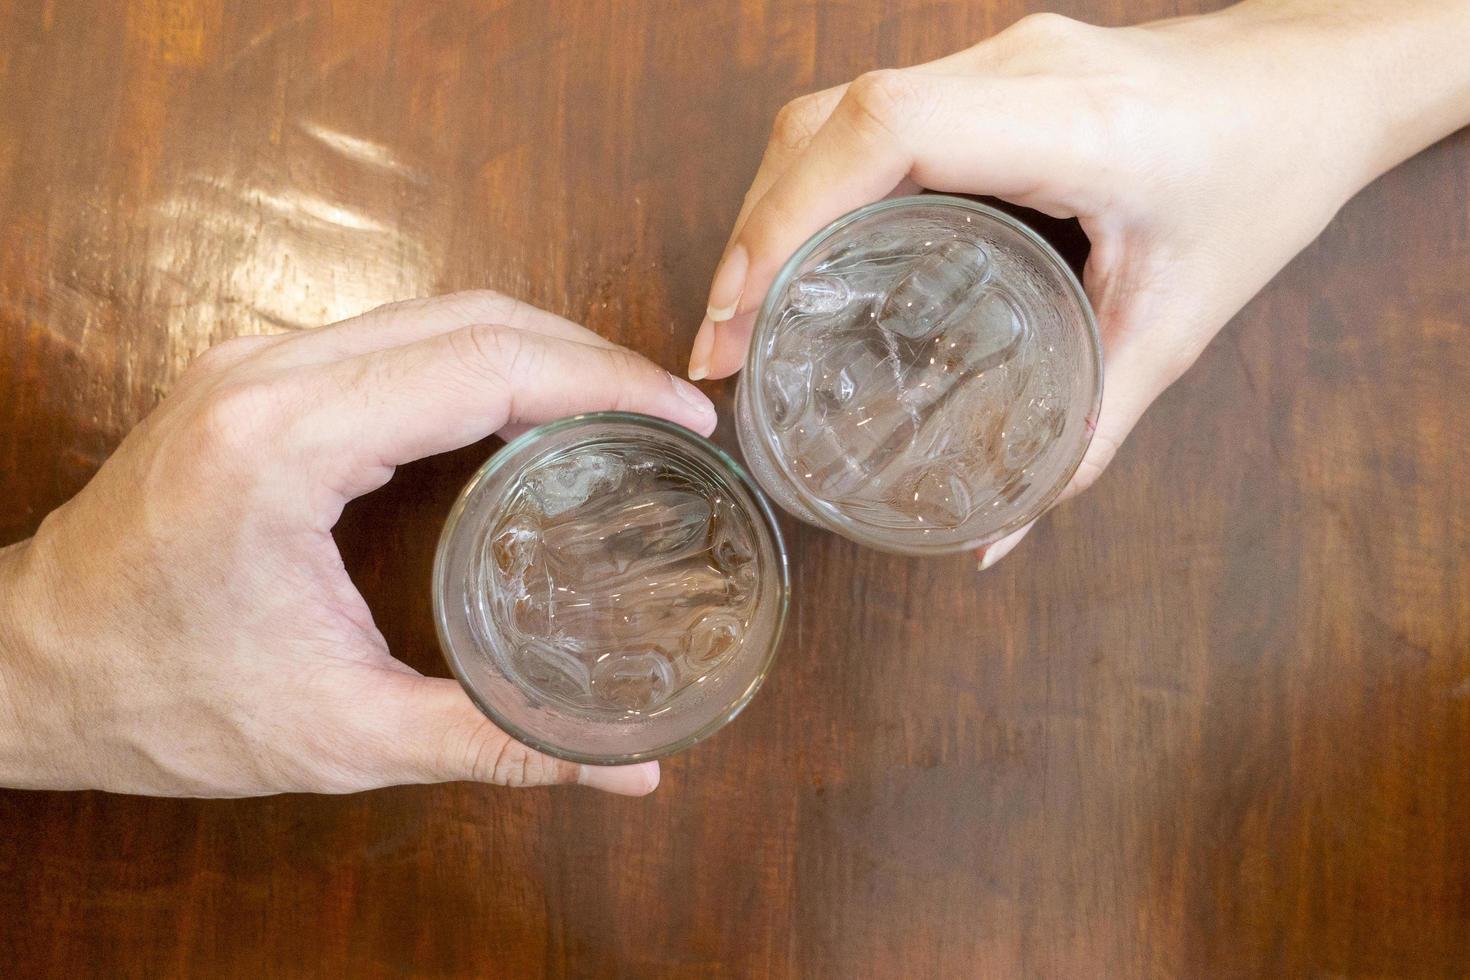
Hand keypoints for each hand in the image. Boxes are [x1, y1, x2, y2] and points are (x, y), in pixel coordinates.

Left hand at [0, 291, 716, 796]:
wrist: (32, 668)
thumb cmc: (165, 702)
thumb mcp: (343, 737)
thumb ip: (498, 746)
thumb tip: (629, 770)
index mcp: (283, 446)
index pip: (482, 367)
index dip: (603, 380)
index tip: (684, 415)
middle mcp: (267, 375)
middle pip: (471, 316)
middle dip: (590, 353)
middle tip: (674, 409)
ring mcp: (255, 362)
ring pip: (436, 311)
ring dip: (540, 346)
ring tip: (622, 403)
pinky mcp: (254, 375)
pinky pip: (396, 335)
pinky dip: (482, 358)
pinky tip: (530, 406)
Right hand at [686, 1, 1469, 563]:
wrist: (1317, 80)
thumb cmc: (1268, 181)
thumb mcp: (1179, 323)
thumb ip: (1086, 439)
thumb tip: (996, 534)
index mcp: (1069, 121)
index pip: (889, 131)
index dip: (791, 214)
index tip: (740, 312)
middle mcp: (1015, 69)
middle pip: (833, 120)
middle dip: (756, 229)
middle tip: (719, 342)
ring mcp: (995, 58)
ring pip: (836, 110)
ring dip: (774, 204)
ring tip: (740, 310)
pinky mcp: (986, 72)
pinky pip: (870, 114)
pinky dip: (815, 183)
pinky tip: (801, 257)